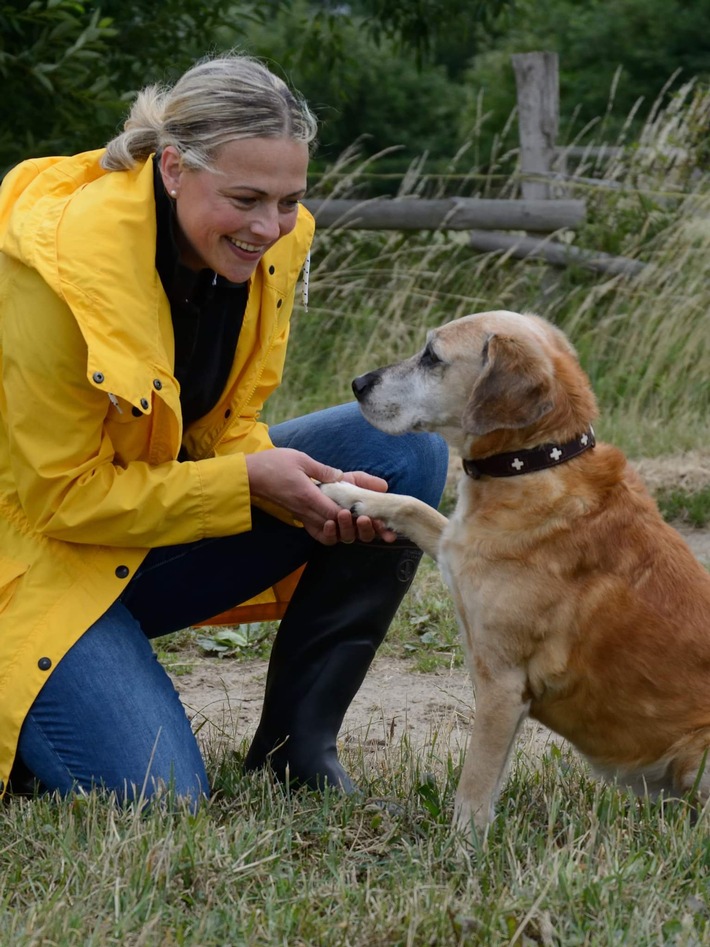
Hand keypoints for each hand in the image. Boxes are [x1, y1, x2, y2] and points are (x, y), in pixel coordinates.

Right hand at [245, 448, 395, 544]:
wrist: (249, 476)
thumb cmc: (273, 464)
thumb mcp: (300, 459)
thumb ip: (322, 470)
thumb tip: (340, 476)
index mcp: (307, 497)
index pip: (335, 512)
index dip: (352, 515)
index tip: (366, 511)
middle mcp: (305, 511)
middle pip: (335, 527)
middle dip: (354, 527)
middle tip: (370, 520)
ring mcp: (301, 516)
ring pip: (327, 533)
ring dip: (344, 531)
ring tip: (358, 522)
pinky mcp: (298, 517)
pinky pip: (316, 532)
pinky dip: (330, 532)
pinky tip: (339, 524)